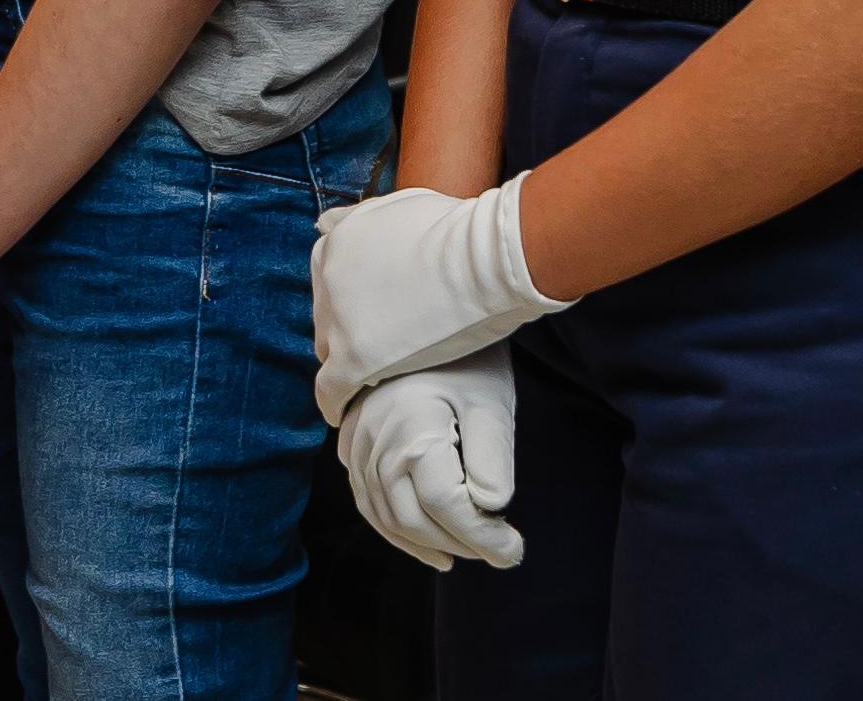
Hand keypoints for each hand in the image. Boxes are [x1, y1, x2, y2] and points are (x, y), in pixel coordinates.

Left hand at [311, 179, 566, 424]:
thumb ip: (357, 218)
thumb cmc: (459, 230)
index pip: (329, 283)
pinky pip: (331, 391)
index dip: (351, 302)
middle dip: (350, 330)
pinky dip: (336, 403)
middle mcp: (329, 277)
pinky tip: (346, 413)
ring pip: (329, 354)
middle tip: (385, 342)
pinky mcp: (355, 358)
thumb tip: (323, 222)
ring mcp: (339, 318)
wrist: (488, 258)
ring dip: (349, 362)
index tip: (374, 313)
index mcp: (338, 241)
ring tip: (376, 374)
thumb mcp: (399, 206)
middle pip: (327, 318)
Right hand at [339, 348, 523, 571]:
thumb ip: (492, 459)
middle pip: (411, 517)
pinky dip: (393, 526)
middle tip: (498, 552)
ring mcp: (355, 441)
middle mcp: (373, 440)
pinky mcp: (349, 440)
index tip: (513, 549)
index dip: (481, 536)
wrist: (424, 310)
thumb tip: (490, 510)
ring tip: (464, 553)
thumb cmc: (468, 357)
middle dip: (458, 543)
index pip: (446, 506)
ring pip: (384, 514)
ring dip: (424, 543)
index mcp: (410, 430)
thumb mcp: (491, 404)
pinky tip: (424, 539)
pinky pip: (365, 497)